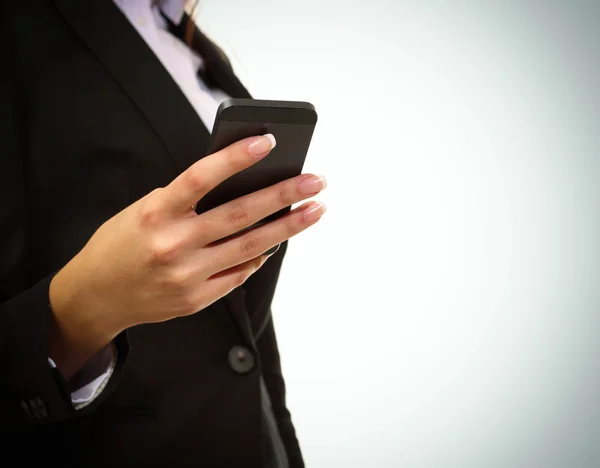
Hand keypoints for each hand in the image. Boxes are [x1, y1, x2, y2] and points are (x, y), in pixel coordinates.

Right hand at [48, 134, 325, 377]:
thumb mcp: (144, 209)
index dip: (235, 157)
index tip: (268, 142)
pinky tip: (279, 240)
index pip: (201, 178)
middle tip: (315, 181)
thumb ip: (186, 200)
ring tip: (314, 210)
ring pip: (250, 247)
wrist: (97, 295)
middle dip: (283, 195)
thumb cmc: (122, 244)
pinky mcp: (196, 298)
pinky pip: (239, 273)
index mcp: (155, 213)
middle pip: (240, 215)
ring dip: (288, 227)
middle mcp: (173, 244)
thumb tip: (239, 186)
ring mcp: (187, 275)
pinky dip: (261, 256)